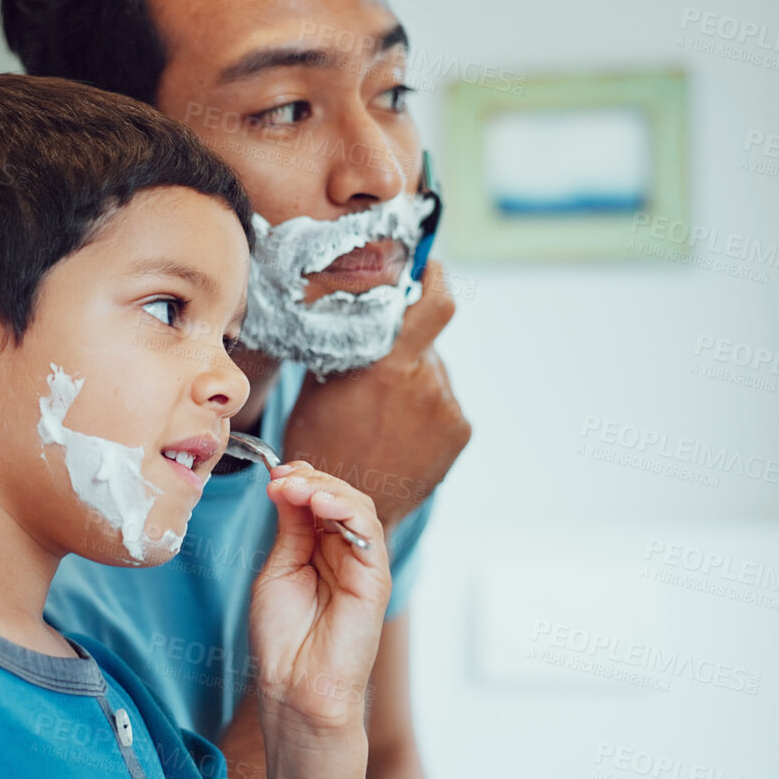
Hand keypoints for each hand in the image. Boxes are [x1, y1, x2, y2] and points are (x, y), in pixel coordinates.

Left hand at [250, 460, 391, 742]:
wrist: (294, 685)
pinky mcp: (375, 578)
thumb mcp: (278, 569)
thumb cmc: (283, 638)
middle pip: (339, 496)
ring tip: (297, 488)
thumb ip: (290, 529)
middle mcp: (344, 552)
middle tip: (283, 478)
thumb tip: (287, 484)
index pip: (317, 499)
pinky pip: (369, 533)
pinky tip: (320, 504)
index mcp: (319, 549)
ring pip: (357, 507)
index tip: (274, 474)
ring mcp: (362, 564)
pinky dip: (346, 510)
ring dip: (326, 489)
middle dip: (311, 480)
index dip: (300, 480)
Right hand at [283, 259, 472, 527]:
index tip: (428, 270)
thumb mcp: (320, 385)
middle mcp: (426, 383)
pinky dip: (424, 407)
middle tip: (378, 375)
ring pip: (432, 373)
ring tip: (383, 413)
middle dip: (405, 348)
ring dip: (413, 381)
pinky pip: (442, 401)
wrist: (348, 507)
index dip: (434, 279)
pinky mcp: (458, 430)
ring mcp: (447, 409)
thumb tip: (364, 305)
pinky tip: (398, 429)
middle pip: (424, 342)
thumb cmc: (323, 446)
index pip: (435, 302)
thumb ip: (350, 343)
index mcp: (390, 365)